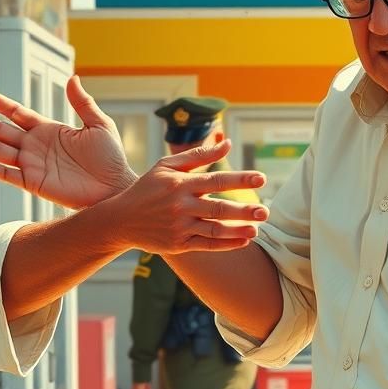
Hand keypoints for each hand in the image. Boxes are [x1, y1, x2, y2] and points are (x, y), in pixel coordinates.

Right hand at [0, 75, 132, 209]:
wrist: (115, 188)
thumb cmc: (111, 158)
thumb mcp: (99, 125)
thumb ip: (82, 103)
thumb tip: (72, 77)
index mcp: (48, 129)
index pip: (16, 112)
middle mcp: (35, 146)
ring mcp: (31, 164)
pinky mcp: (33, 183)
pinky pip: (6, 174)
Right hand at [113, 141, 267, 252]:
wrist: (121, 219)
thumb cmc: (148, 187)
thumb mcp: (168, 166)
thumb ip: (199, 154)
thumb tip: (227, 143)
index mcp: (180, 184)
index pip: (216, 180)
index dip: (240, 179)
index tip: (262, 178)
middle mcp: (181, 206)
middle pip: (219, 208)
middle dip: (245, 210)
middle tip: (266, 211)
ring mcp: (180, 227)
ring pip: (215, 230)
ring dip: (239, 230)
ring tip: (257, 228)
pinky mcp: (178, 245)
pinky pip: (207, 245)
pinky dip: (227, 244)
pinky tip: (244, 241)